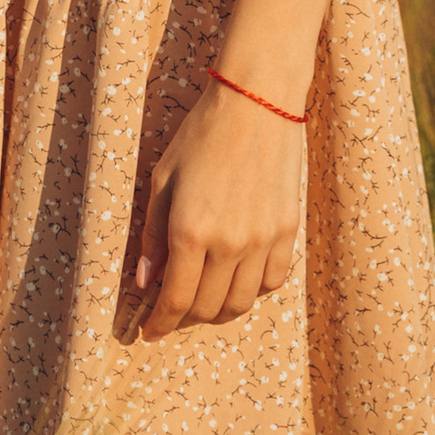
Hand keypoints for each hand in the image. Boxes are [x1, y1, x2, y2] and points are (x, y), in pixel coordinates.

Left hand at [126, 76, 304, 337]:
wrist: (256, 102)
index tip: (149, 332)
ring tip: (201, 301)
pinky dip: (252, 290)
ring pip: (242, 303)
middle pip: (207, 308)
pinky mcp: (288, 231)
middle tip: (171, 314)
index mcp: (190, 231)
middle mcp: (229, 243)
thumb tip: (146, 283)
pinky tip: (236, 279)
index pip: (175, 300)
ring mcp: (263, 240)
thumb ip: (153, 236)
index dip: (160, 324)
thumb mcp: (162, 180)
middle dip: (184, 319)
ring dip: (217, 311)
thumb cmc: (200, 135)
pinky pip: (272, 281)